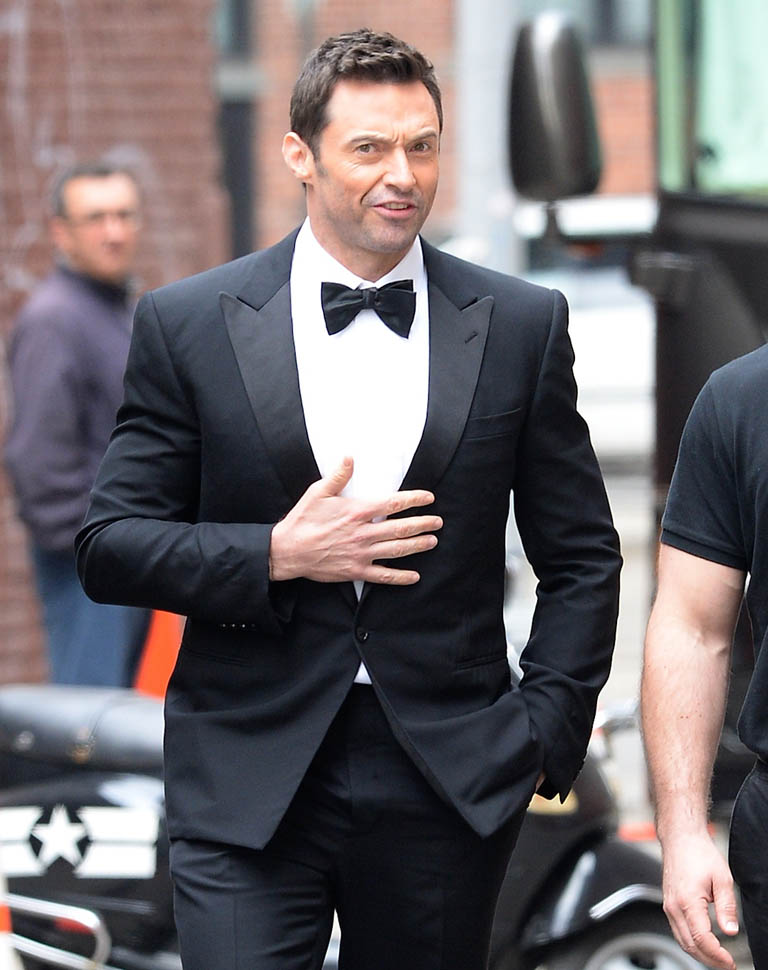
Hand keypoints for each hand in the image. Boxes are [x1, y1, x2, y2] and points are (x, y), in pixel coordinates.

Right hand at [269, 457, 441, 584]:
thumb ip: (338, 476)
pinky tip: (414, 576)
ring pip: (397, 550)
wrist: (288, 551)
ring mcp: (361, 554)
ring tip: (432, 541)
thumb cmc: (302, 520)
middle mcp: (363, 533)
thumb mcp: (318, 492)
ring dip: (417, 545)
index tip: (429, 498)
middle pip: (401, 528)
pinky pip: (383, 576)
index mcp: (356, 512)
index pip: (393, 503)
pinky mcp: (355, 571)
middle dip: (423, 524)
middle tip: (438, 522)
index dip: (414, 499)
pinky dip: (400, 577)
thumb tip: (350, 456)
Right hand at [660, 831, 738, 969]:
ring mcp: (668, 906)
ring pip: (682, 941)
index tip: (731, 962)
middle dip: (710, 960)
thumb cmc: (699, 853)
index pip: (701, 939)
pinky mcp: (668, 904)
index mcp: (687, 901)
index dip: (717, 955)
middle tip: (727, 965)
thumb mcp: (722, 878)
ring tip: (718, 959)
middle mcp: (673, 906)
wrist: (680, 838)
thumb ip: (727, 907)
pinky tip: (704, 945)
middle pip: (690, 946)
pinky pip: (678, 931)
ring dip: (700, 955)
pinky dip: (691, 944)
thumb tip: (730, 931)